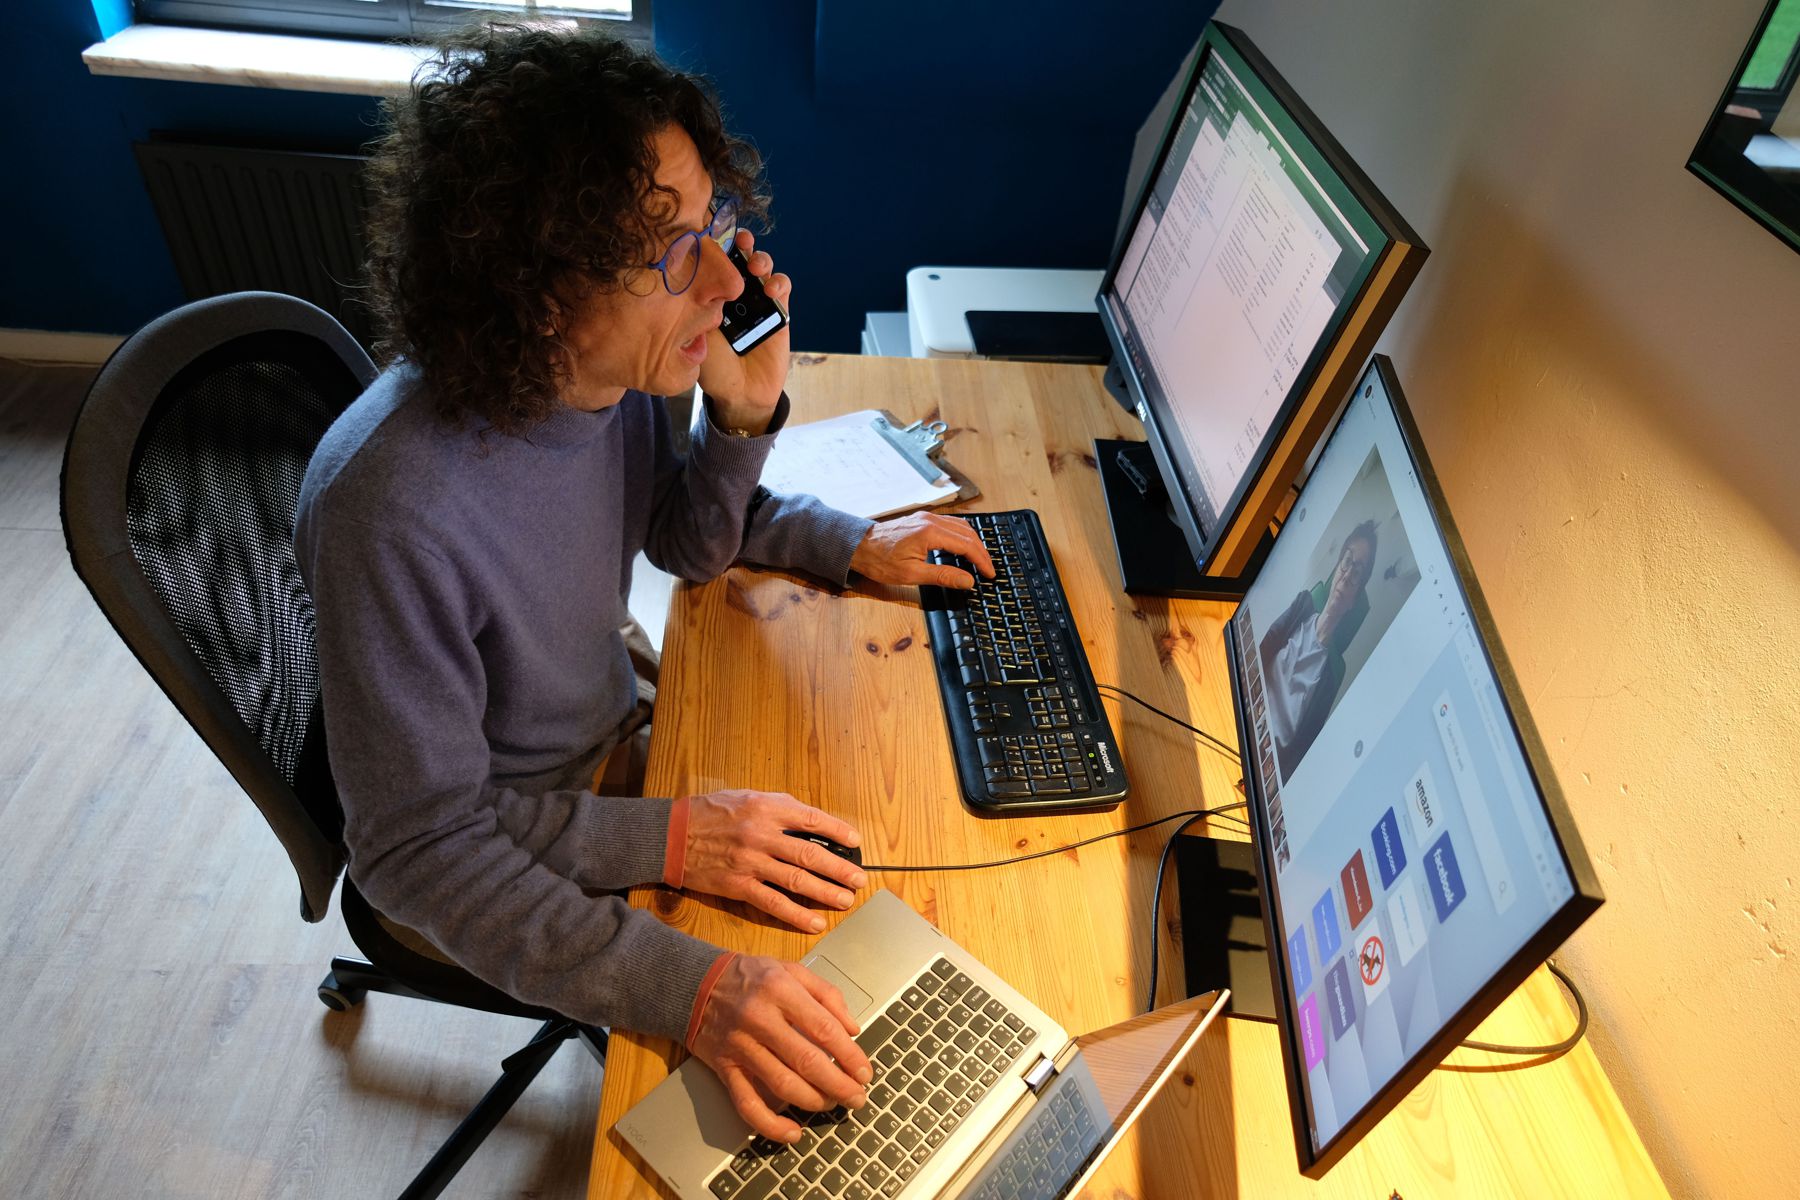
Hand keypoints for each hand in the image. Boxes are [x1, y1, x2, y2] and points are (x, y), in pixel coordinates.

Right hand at [682, 790, 867, 932]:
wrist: (670, 835)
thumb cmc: (708, 813)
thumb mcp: (745, 797)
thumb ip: (777, 809)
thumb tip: (810, 822)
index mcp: (766, 807)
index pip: (812, 819)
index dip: (838, 831)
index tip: (856, 842)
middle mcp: (761, 834)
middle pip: (811, 853)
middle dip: (839, 869)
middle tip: (859, 879)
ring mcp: (751, 862)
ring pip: (798, 879)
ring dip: (826, 892)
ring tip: (846, 900)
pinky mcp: (739, 886)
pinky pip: (774, 903)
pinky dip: (797, 914)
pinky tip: (815, 922)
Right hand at [689, 954, 872, 1141]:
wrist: (695, 984)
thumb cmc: (749, 977)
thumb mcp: (790, 970)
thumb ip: (827, 994)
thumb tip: (853, 1029)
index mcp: (780, 989)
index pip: (824, 1028)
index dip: (849, 1055)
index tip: (865, 1072)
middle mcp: (759, 1018)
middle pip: (806, 1061)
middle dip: (839, 1085)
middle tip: (857, 1097)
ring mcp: (740, 1046)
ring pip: (782, 1084)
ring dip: (813, 1101)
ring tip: (833, 1104)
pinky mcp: (725, 1068)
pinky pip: (747, 1103)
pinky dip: (770, 1124)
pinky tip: (793, 1133)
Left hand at [698, 229, 790, 431]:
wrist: (739, 394)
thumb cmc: (714, 368)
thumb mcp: (695, 336)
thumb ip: (695, 311)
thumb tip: (689, 279)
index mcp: (714, 295)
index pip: (716, 261)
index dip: (717, 244)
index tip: (712, 234)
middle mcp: (737, 294)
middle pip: (741, 257)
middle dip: (741, 245)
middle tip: (739, 244)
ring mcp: (759, 302)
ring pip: (764, 268)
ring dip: (761, 260)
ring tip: (755, 267)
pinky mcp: (779, 314)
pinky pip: (783, 290)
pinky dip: (779, 283)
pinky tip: (771, 291)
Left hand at [849, 512, 996, 587]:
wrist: (858, 546)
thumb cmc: (880, 561)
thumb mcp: (911, 574)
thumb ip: (943, 576)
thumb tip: (968, 581)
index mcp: (930, 532)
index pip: (967, 545)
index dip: (981, 561)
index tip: (990, 574)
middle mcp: (931, 520)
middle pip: (968, 533)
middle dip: (981, 552)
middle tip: (988, 569)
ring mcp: (927, 518)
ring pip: (961, 526)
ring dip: (973, 542)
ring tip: (979, 560)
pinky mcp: (922, 520)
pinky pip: (950, 524)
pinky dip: (962, 535)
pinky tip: (963, 547)